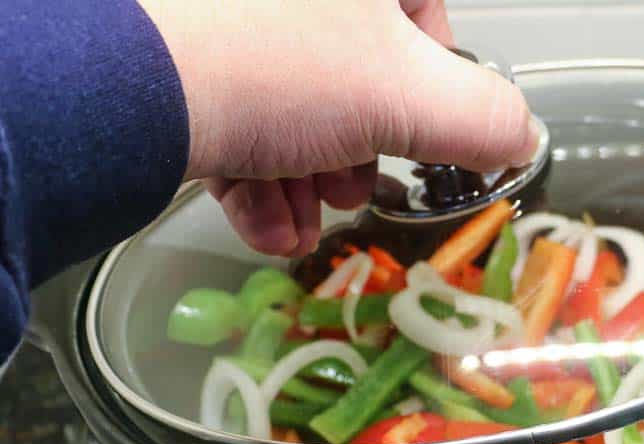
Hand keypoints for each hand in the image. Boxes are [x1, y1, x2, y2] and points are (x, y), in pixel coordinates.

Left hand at [139, 0, 539, 256]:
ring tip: (300, 221)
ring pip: (292, 106)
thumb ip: (483, 118)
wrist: (123, 88)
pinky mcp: (180, 61)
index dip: (428, 84)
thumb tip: (520, 136)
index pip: (423, 14)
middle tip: (348, 185)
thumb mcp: (409, 96)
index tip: (415, 134)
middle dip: (357, 150)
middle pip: (352, 71)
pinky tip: (265, 223)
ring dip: (308, 181)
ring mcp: (228, 19)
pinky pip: (236, 117)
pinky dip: (257, 178)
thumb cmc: (274, 67)